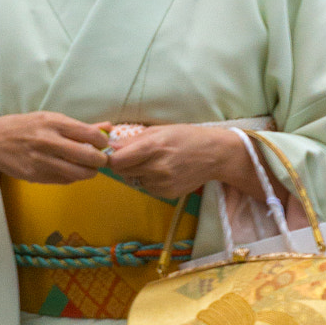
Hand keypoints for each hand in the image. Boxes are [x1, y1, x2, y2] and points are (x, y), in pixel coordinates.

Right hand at [0, 111, 112, 221]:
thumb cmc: (25, 128)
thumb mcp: (50, 119)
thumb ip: (80, 126)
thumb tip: (109, 127)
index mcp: (54, 122)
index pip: (90, 134)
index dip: (103, 143)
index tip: (103, 145)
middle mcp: (48, 140)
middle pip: (87, 156)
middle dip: (100, 161)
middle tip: (101, 161)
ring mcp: (41, 160)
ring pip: (77, 173)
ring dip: (89, 173)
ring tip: (88, 170)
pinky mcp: (35, 175)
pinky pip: (63, 180)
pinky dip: (72, 178)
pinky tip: (70, 172)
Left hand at [105, 123, 254, 203]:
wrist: (215, 155)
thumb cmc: (187, 137)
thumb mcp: (160, 130)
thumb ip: (133, 140)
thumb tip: (110, 146)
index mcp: (153, 147)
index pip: (117, 161)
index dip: (112, 157)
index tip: (113, 154)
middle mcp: (156, 168)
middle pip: (122, 172)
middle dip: (124, 164)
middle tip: (135, 156)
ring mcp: (162, 183)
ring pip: (134, 180)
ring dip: (137, 172)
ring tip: (155, 162)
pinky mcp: (166, 194)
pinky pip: (147, 188)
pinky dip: (149, 180)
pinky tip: (163, 171)